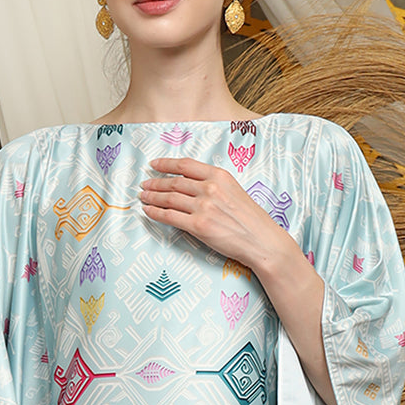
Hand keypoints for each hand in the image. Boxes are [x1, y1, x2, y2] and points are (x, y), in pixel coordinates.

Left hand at [139, 156, 289, 273]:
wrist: (261, 240)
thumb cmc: (250, 219)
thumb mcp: (234, 191)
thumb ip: (214, 185)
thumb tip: (192, 185)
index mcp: (219, 175)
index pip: (186, 165)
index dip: (166, 164)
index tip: (154, 165)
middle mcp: (210, 188)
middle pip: (174, 182)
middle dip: (155, 183)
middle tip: (144, 185)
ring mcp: (203, 207)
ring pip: (169, 198)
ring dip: (152, 197)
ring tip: (143, 197)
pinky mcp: (198, 226)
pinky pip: (170, 217)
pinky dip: (156, 213)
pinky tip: (148, 211)